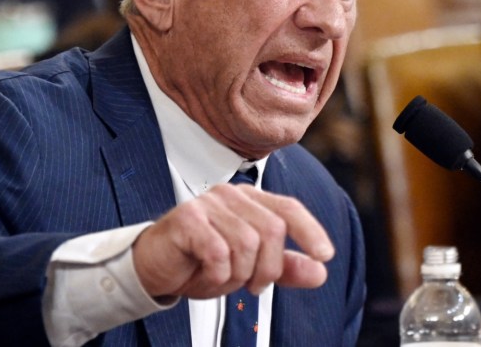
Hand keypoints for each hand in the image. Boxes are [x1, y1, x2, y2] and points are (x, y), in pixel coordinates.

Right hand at [131, 183, 334, 300]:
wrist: (155, 268)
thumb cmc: (200, 262)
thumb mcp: (249, 269)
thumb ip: (284, 268)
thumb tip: (320, 272)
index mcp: (249, 200)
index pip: (288, 208)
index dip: (310, 230)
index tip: (325, 255)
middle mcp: (230, 195)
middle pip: (272, 231)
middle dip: (267, 269)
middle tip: (252, 285)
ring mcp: (208, 204)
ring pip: (247, 244)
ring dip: (238, 275)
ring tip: (222, 278)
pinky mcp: (187, 218)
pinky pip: (219, 253)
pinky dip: (216, 275)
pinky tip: (205, 275)